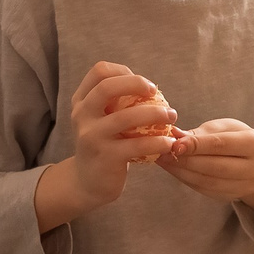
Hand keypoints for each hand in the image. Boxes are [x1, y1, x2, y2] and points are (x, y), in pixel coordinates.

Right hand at [60, 61, 184, 209]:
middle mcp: (82, 115)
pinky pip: (137, 145)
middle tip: (156, 92)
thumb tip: (149, 87)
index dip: (123, 71)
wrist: (88, 182)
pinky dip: (158, 142)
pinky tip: (168, 143)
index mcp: (81, 101)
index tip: (142, 84)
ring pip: (126, 116)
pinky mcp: (106, 157)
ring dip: (155, 113)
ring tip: (172, 116)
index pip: (99, 71)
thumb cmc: (104, 144)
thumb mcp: (101, 119)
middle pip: (107, 87)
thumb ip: (115, 102)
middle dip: (136, 84)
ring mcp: (92, 136)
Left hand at [159, 117, 253, 213]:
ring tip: (165, 161)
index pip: (221, 145)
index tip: (173, 144)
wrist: (253, 159)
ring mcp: (246, 187)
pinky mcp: (234, 196)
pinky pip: (205, 190)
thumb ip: (200, 134)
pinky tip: (175, 170)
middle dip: (186, 160)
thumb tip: (174, 135)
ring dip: (182, 172)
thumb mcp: (223, 128)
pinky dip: (187, 180)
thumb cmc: (236, 137)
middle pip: (215, 167)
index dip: (195, 145)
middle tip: (163, 153)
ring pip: (208, 182)